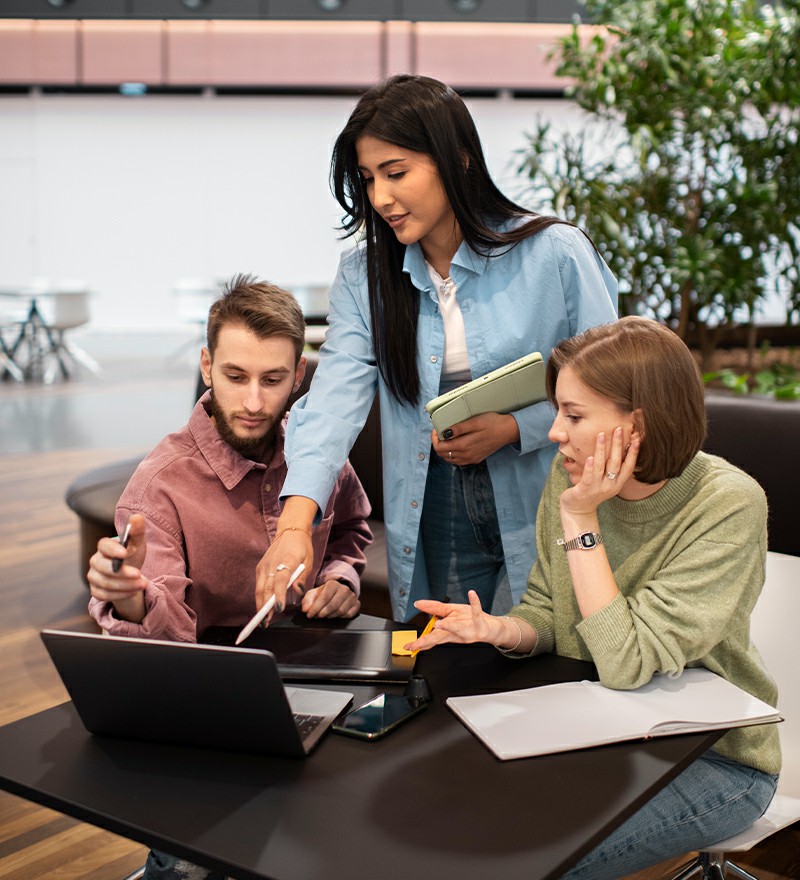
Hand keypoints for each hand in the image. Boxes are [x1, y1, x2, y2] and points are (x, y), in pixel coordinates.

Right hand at [87, 513, 147, 621]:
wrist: (130, 574)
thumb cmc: (132, 554)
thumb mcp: (137, 543)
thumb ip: (137, 531)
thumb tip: (137, 516)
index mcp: (104, 547)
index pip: (103, 545)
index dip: (112, 549)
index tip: (125, 553)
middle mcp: (95, 561)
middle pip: (102, 567)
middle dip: (121, 572)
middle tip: (138, 574)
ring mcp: (93, 577)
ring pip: (105, 583)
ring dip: (125, 585)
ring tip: (143, 584)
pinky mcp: (96, 591)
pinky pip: (105, 595)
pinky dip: (121, 595)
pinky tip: (134, 591)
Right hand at [255, 500, 316, 619]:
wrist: (290, 530)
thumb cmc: (302, 547)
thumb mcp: (309, 560)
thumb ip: (303, 577)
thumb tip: (298, 593)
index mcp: (286, 561)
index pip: (280, 581)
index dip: (278, 595)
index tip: (278, 609)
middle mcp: (272, 564)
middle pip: (266, 588)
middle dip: (265, 607)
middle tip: (266, 623)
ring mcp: (264, 565)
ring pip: (260, 589)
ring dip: (260, 605)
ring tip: (262, 620)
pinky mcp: (260, 567)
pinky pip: (259, 585)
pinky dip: (260, 597)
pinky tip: (262, 608)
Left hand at [301, 580, 359, 618]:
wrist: (337, 592)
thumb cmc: (324, 594)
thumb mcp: (313, 594)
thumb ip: (307, 601)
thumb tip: (306, 609)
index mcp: (332, 584)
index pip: (324, 598)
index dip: (315, 608)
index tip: (309, 615)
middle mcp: (344, 589)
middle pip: (333, 606)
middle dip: (322, 613)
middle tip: (317, 616)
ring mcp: (352, 597)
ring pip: (341, 611)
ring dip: (330, 616)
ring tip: (324, 615)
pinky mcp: (357, 604)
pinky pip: (348, 615)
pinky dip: (340, 617)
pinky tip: (334, 614)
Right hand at [403, 591, 507, 652]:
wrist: (491, 628)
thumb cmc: (470, 621)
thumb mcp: (450, 612)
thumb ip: (434, 609)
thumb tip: (419, 603)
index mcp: (448, 631)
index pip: (431, 637)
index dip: (419, 642)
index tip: (409, 646)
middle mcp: (457, 632)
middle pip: (440, 637)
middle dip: (427, 641)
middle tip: (417, 644)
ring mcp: (468, 629)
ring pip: (456, 628)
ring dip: (448, 626)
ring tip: (438, 624)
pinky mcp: (479, 622)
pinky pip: (476, 611)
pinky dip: (475, 602)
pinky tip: (471, 594)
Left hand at [431, 412, 519, 466]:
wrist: (508, 431)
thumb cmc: (493, 423)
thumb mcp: (475, 422)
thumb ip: (459, 428)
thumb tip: (444, 433)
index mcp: (464, 446)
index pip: (439, 447)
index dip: (434, 438)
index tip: (437, 429)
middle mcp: (466, 455)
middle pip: (442, 454)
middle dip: (438, 443)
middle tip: (441, 432)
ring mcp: (471, 459)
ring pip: (449, 459)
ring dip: (444, 449)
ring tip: (448, 437)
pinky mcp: (475, 459)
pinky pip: (458, 461)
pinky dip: (452, 454)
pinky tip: (456, 445)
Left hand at [560, 428, 640, 518]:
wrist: (578, 510)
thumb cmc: (591, 491)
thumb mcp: (606, 481)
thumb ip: (611, 468)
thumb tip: (616, 447)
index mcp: (617, 483)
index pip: (628, 466)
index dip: (633, 452)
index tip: (637, 438)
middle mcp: (610, 486)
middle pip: (616, 463)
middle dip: (618, 445)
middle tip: (619, 429)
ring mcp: (598, 488)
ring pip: (602, 466)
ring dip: (602, 449)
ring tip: (601, 434)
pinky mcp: (584, 490)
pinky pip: (589, 477)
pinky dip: (590, 467)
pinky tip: (590, 457)